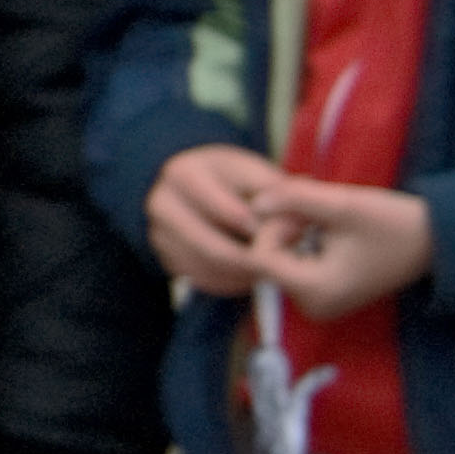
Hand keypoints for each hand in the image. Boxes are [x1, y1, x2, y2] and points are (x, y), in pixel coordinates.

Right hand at [145, 144, 280, 296]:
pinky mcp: (166, 258)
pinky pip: (203, 280)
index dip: (259, 227)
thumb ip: (277, 193)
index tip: (284, 234)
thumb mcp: (253, 171)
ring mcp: (159, 234)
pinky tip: (250, 272)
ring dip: (244, 274)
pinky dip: (231, 282)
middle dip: (252, 260)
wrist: (194, 185)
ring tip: (270, 266)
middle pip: (212, 248)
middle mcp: (162, 204)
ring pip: (209, 269)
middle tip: (279, 262)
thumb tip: (295, 223)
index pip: (225, 210)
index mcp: (184, 174)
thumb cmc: (232, 177)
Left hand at [251, 179, 433, 320]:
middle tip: (314, 207)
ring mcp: (316, 305)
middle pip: (267, 259)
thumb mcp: (344, 203)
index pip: (260, 258)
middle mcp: (312, 307)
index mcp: (318, 291)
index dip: (274, 226)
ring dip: (292, 231)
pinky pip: (292, 264)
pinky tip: (325, 227)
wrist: (435, 242)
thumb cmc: (394, 223)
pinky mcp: (321, 296)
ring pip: (278, 259)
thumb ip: (295, 199)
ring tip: (323, 214)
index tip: (304, 211)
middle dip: (283, 227)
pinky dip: (300, 242)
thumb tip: (253, 203)